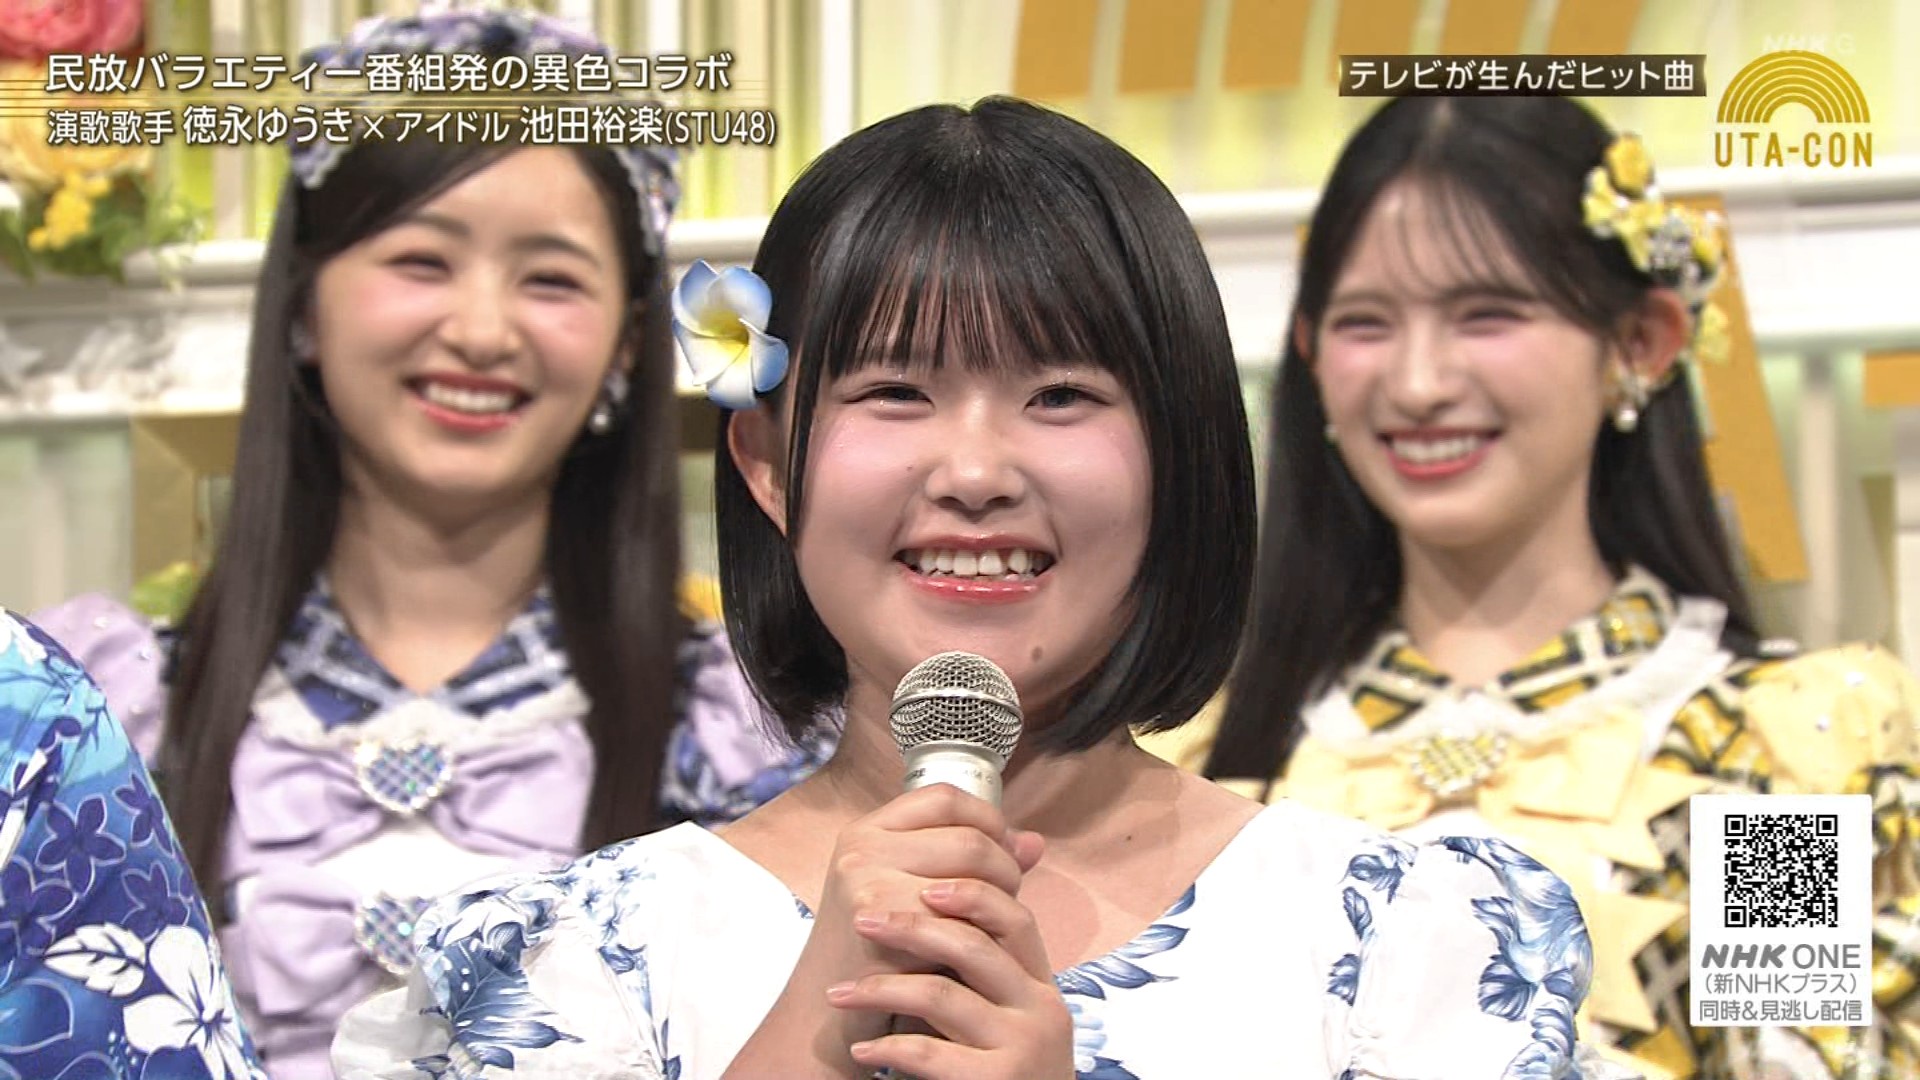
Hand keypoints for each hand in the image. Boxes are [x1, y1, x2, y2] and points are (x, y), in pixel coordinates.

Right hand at [724, 784, 1043, 1078]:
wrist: (830, 1007)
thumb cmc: (880, 947)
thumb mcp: (915, 889)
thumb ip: (971, 861)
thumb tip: (1035, 843)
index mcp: (868, 830)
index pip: (945, 798)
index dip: (989, 819)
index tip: (1005, 848)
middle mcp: (862, 849)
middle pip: (968, 838)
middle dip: (1005, 868)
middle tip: (1008, 897)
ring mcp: (866, 884)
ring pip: (970, 877)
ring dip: (998, 902)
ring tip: (993, 923)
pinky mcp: (881, 926)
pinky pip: (958, 920)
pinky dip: (979, 934)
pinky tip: (976, 949)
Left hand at [826, 875, 1073, 1079]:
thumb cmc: (993, 1074)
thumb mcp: (1002, 1019)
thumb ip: (979, 974)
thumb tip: (932, 898)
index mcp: (1041, 988)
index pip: (1016, 920)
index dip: (973, 894)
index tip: (924, 885)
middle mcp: (1042, 1012)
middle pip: (974, 946)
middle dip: (910, 927)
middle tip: (861, 921)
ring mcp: (1024, 1049)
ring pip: (940, 995)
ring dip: (878, 989)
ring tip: (838, 993)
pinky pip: (928, 1053)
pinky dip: (886, 1047)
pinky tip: (861, 1050)